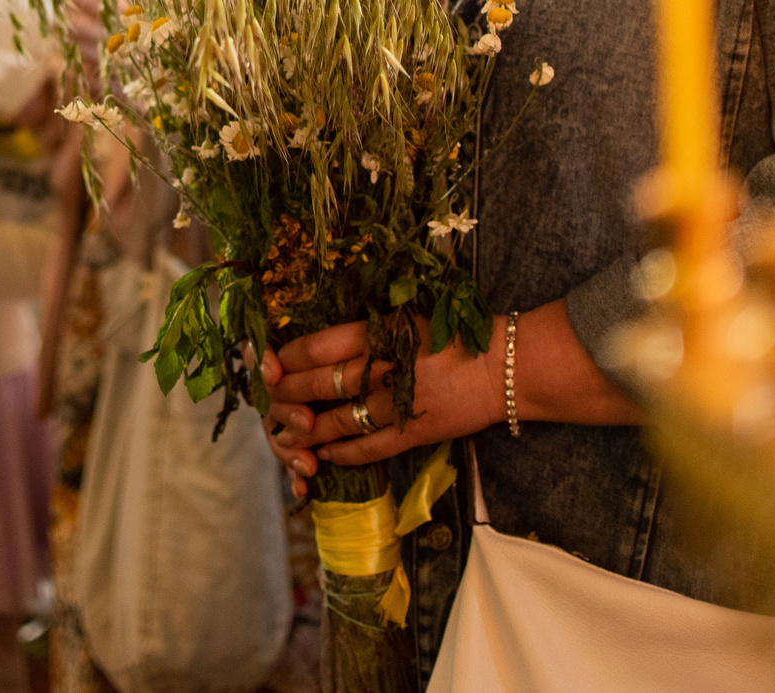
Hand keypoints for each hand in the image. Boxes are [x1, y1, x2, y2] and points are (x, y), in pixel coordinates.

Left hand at [262, 302, 637, 495]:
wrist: (506, 366)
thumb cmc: (458, 335)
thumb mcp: (409, 319)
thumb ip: (368, 332)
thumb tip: (320, 346)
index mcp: (381, 332)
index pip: (319, 346)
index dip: (287, 356)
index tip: (268, 360)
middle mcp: (384, 367)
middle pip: (319, 382)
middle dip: (286, 391)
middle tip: (267, 396)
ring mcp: (397, 404)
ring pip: (336, 419)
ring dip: (305, 427)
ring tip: (285, 429)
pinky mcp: (413, 433)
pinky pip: (367, 448)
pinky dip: (340, 452)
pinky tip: (322, 453)